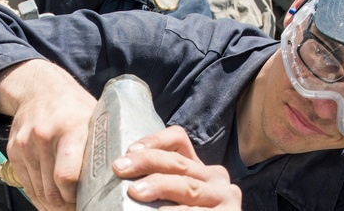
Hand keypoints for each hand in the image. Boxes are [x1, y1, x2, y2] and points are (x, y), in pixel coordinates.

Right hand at [0, 59, 96, 209]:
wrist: (40, 89)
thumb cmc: (74, 107)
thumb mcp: (94, 119)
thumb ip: (100, 147)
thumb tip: (119, 178)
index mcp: (70, 128)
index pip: (67, 176)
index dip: (77, 197)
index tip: (89, 202)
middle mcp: (44, 135)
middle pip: (51, 189)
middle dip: (65, 207)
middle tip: (78, 208)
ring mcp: (25, 143)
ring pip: (38, 192)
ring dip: (52, 205)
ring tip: (66, 205)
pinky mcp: (13, 151)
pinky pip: (26, 185)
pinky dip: (38, 196)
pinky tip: (51, 197)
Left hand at [112, 126, 241, 209]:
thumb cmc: (173, 210)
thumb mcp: (166, 195)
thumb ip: (152, 181)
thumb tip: (117, 170)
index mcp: (197, 167)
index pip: (178, 139)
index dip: (153, 140)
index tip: (129, 150)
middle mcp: (215, 178)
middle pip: (178, 162)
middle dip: (147, 162)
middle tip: (120, 169)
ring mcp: (225, 198)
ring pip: (188, 186)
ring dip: (160, 186)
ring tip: (136, 191)